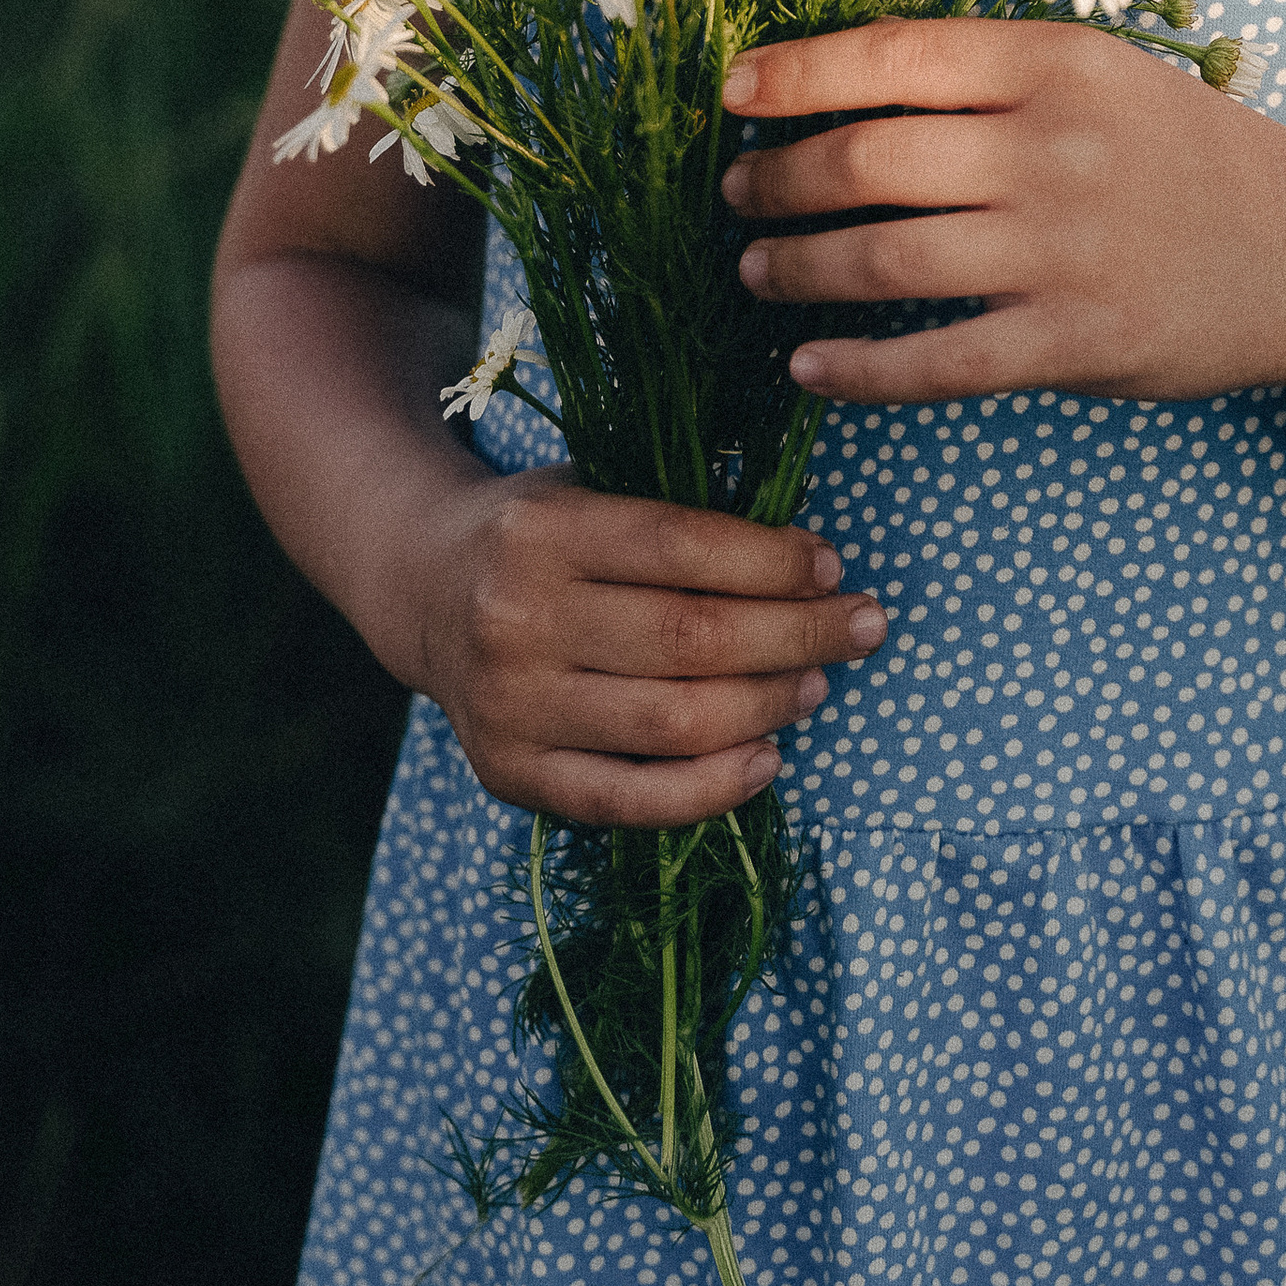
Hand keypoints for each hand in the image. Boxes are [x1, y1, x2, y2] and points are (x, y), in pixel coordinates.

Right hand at [405, 458, 889, 828]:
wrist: (422, 587)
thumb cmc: (540, 532)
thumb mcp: (589, 485)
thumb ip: (677, 509)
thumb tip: (803, 549)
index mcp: (541, 530)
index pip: (681, 546)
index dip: (771, 559)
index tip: (831, 563)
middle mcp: (516, 619)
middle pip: (691, 638)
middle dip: (797, 633)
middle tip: (863, 625)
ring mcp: (509, 706)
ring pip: (673, 723)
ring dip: (768, 705)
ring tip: (817, 683)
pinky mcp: (508, 774)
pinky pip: (629, 799)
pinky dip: (712, 789)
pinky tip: (768, 759)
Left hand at [720, 18, 1285, 405]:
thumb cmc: (1181, 155)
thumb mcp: (1099, 75)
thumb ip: (987, 77)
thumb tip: (837, 89)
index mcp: (1051, 63)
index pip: (889, 56)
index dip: (793, 75)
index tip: (730, 94)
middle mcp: (1051, 148)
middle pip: (867, 160)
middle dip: (777, 179)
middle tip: (734, 193)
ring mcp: (1064, 249)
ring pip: (885, 258)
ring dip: (797, 267)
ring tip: (756, 271)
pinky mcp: (1077, 340)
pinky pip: (937, 361)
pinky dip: (858, 369)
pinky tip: (808, 368)